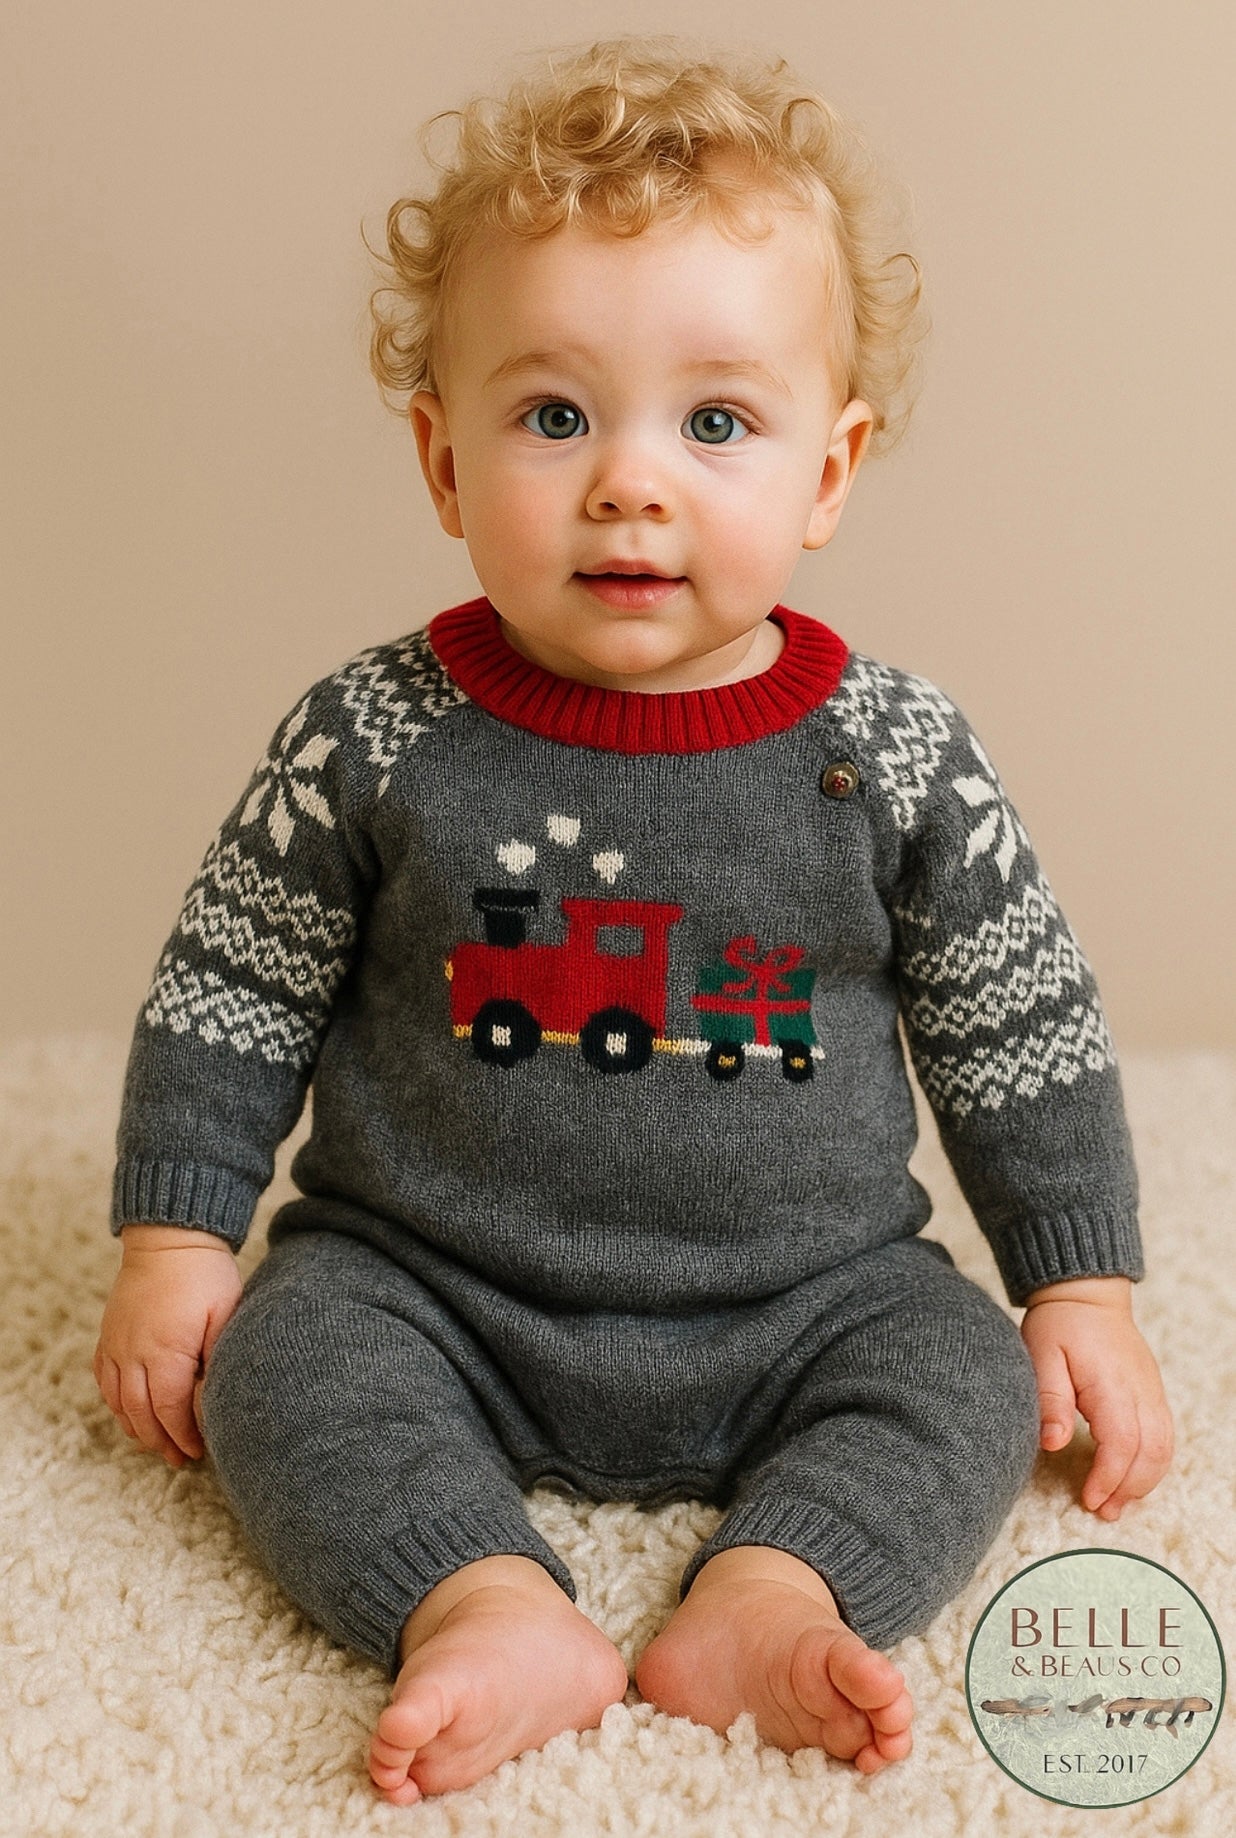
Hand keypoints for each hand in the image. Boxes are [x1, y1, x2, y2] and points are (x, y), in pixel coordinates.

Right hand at [94, 1224, 242, 1467]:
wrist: (171, 1238)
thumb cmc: (205, 1275)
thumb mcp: (225, 1314)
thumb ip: (219, 1357)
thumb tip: (217, 1396)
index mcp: (166, 1351)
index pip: (170, 1409)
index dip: (183, 1435)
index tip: (197, 1451)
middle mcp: (133, 1353)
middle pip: (141, 1413)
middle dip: (160, 1441)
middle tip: (178, 1458)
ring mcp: (116, 1344)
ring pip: (118, 1401)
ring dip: (136, 1427)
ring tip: (157, 1443)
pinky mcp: (108, 1334)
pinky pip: (104, 1379)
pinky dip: (115, 1402)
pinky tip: (130, 1412)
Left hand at [1020, 1276, 1172, 1520]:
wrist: (1086, 1295)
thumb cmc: (1059, 1324)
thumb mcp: (1040, 1356)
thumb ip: (1050, 1400)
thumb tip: (1052, 1443)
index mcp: (1112, 1383)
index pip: (1122, 1442)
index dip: (1109, 1477)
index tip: (1088, 1498)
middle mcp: (1140, 1390)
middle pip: (1151, 1453)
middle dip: (1129, 1489)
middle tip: (1101, 1511)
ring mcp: (1151, 1391)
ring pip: (1164, 1448)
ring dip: (1144, 1482)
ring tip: (1116, 1504)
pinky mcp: (1152, 1392)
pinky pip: (1164, 1435)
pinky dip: (1152, 1463)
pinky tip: (1130, 1477)